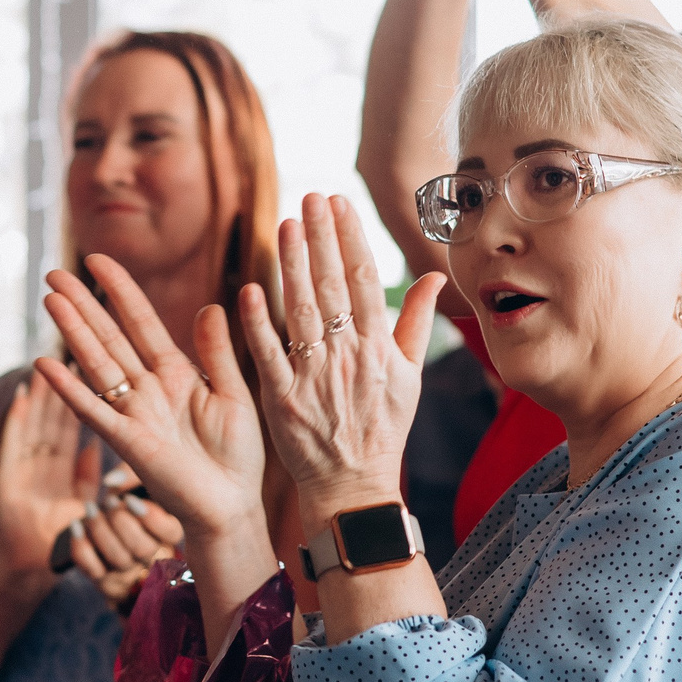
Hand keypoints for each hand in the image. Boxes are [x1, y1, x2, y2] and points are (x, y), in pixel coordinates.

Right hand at [0, 372, 100, 573]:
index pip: (69, 425)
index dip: (77, 398)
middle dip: (58, 386)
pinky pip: (14, 445)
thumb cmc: (59, 543)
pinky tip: (21, 396)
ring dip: (39, 394)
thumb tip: (92, 447)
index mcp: (59, 469)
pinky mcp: (8, 479)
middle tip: (66, 351)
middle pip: (51, 418)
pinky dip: (17, 420)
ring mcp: (22, 468)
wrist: (33, 569)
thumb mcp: (80, 505)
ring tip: (45, 362)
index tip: (86, 369)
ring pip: (33, 424)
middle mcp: (39, 464)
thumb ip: (86, 477)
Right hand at [35, 255, 267, 546]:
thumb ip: (217, 352)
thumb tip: (210, 306)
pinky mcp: (128, 442)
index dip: (120, 290)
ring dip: (73, 333)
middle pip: (109, 337)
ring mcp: (134, 413)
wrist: (233, 505)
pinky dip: (69, 390)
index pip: (141, 321)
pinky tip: (46, 365)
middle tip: (53, 273)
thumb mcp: (233, 393)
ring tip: (51, 300)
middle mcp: (148, 388)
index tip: (96, 259)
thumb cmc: (237, 454)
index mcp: (175, 372)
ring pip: (97, 364)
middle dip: (83, 304)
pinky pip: (94, 411)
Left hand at [74, 470, 187, 609]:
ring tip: (91, 508)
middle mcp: (154, 555)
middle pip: (142, 548)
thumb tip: (112, 482)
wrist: (111, 532)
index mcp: (169, 531)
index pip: (170, 533)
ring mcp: (130, 572)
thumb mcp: (138, 482)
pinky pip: (94, 569)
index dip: (150, 517)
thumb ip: (131, 473)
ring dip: (100, 530)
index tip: (129, 499)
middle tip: (108, 501)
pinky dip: (81, 547)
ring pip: (119, 559)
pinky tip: (76, 526)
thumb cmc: (131, 500)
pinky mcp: (106, 580)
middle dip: (121, 522)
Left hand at [238, 193, 444, 524]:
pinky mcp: (284, 398)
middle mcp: (348, 357)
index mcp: (380, 348)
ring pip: (301, 311)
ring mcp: (315, 377)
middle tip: (309, 196)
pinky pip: (270, 354)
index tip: (340, 202)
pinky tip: (251, 289)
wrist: (354, 485)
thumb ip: (415, 322)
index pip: (364, 280)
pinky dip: (259, 323)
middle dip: (321, 237)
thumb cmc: (383, 429)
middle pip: (331, 285)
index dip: (351, 237)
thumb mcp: (410, 377)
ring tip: (285, 223)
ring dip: (292, 264)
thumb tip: (430, 275)